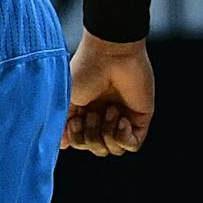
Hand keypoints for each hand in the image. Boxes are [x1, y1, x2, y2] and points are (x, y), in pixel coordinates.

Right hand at [65, 32, 154, 155]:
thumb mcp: (66, 99)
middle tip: (93, 114)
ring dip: (107, 134)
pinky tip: (122, 119)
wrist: (111, 53)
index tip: (76, 119)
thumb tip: (63, 145)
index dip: (77, 139)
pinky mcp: (141, 117)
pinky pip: (133, 145)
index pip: (82, 143)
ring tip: (110, 110)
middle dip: (92, 137)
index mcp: (86, 112)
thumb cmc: (85, 70)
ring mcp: (123, 118)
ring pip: (114, 150)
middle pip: (97, 149)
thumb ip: (62, 124)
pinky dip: (123, 138)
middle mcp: (104, 117)